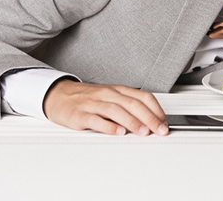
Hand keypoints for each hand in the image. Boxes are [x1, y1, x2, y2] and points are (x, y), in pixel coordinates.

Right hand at [42, 79, 168, 135]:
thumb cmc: (87, 98)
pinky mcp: (80, 114)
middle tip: (160, 130)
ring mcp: (93, 103)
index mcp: (117, 90)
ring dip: (132, 121)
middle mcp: (107, 94)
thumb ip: (128, 107)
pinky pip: (96, 119)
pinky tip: (117, 132)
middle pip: (133, 104)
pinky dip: (108, 126)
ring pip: (116, 110)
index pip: (142, 97)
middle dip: (150, 118)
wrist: (58, 95)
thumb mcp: (110, 98)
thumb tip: (150, 121)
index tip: (164, 123)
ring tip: (143, 132)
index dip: (156, 110)